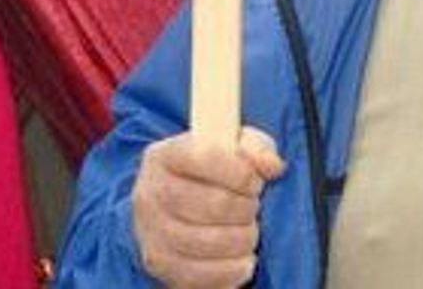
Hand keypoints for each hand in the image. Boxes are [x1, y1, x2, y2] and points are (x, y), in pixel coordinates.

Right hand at [133, 127, 283, 288]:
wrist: (173, 206)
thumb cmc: (209, 171)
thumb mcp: (232, 146)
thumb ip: (255, 148)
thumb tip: (271, 165)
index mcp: (164, 156)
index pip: (204, 158)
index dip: (240, 172)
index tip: (256, 181)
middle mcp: (150, 193)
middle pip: (209, 204)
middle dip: (244, 208)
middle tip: (254, 207)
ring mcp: (152, 232)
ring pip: (206, 242)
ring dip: (241, 239)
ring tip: (250, 232)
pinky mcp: (160, 266)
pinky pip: (200, 275)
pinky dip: (231, 270)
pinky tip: (244, 260)